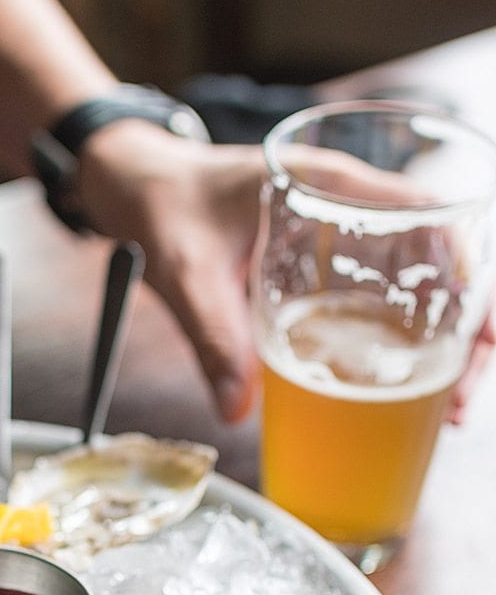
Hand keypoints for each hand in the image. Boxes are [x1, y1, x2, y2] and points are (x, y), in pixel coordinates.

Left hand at [75, 122, 492, 424]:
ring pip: (417, 292)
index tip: (483, 333)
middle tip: (462, 401)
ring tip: (449, 410)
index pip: (429, 218)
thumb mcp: (185, 270)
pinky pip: (379, 309)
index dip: (468, 276)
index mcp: (329, 184)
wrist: (133, 185)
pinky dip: (400, 350)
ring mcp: (342, 242)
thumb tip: (236, 409)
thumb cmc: (162, 201)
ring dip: (440, 349)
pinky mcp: (324, 273)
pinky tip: (404, 397)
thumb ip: (212, 336)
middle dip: (466, 332)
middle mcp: (349, 209)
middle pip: (438, 266)